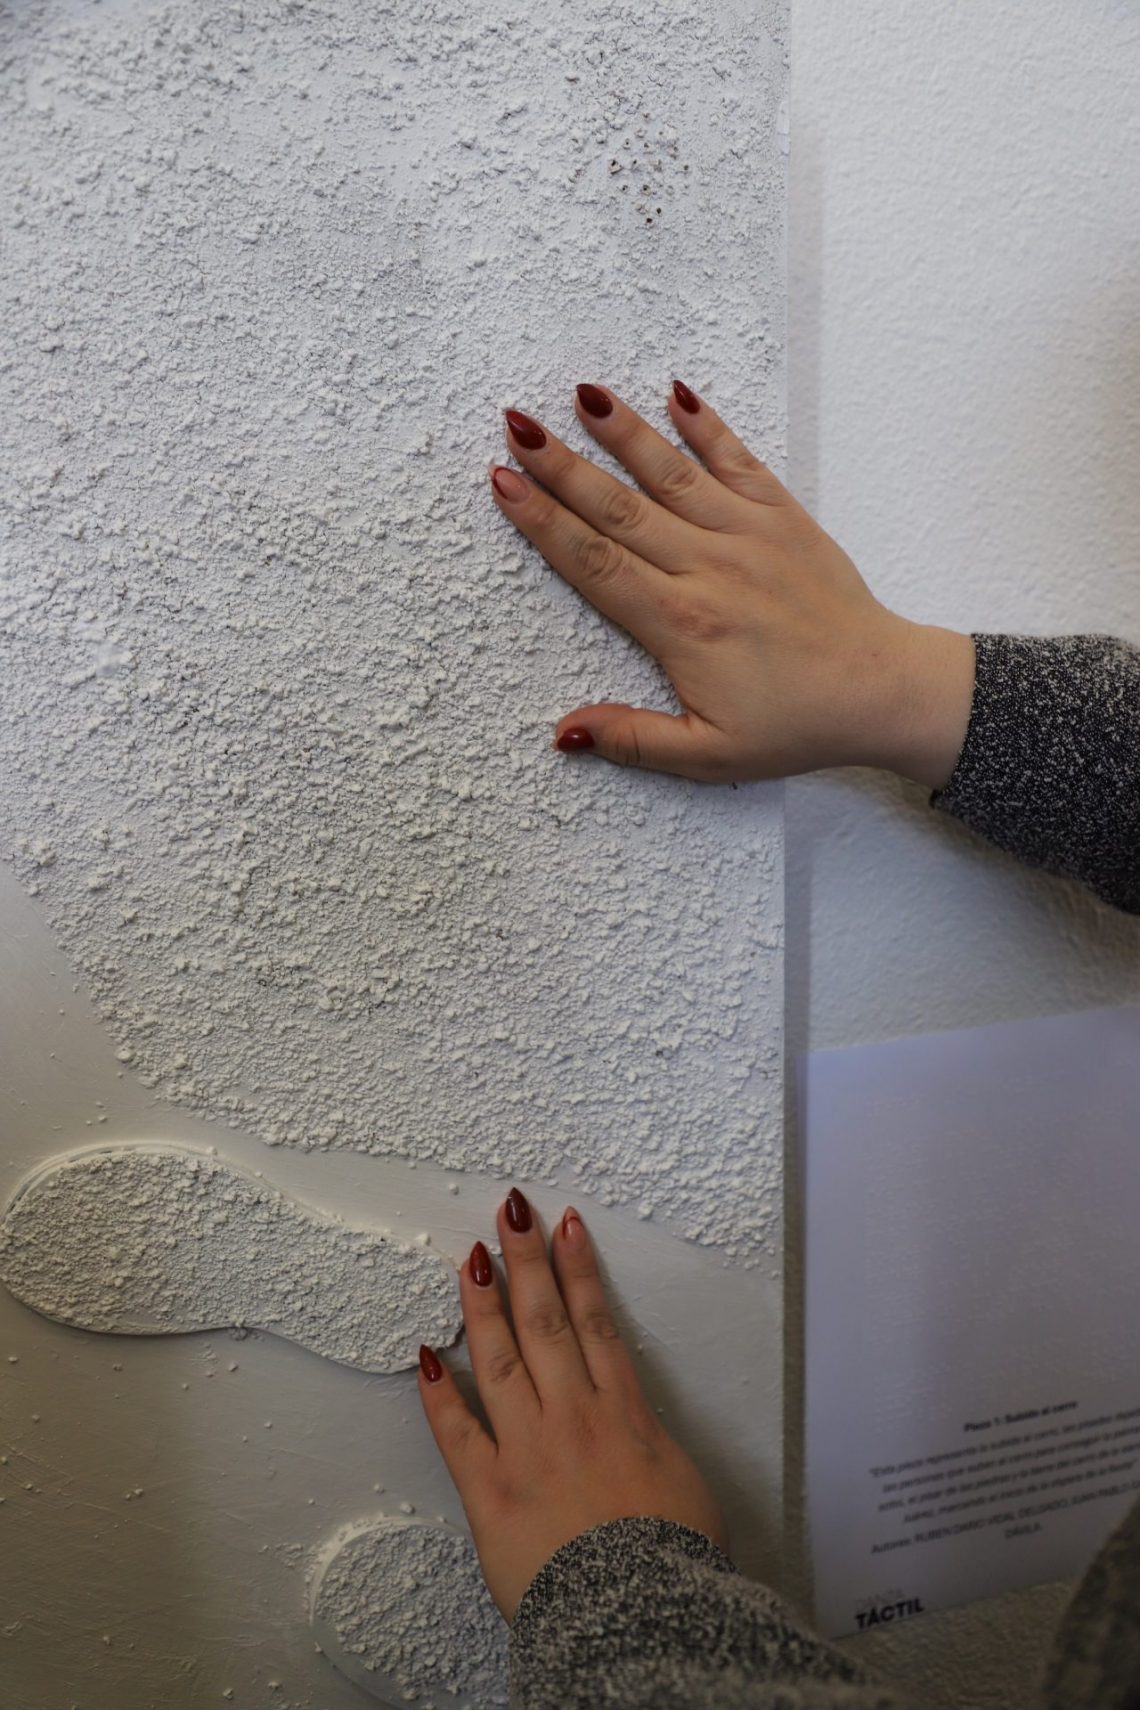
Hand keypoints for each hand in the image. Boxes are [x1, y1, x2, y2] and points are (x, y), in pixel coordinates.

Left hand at [417, 1188, 727, 1621]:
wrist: (644, 1617)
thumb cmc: (674, 1567)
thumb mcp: (683, 1491)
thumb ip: (652, 1454)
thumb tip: (641, 1446)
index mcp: (625, 1416)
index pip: (597, 1324)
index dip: (578, 1270)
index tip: (564, 1227)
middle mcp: (575, 1417)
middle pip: (547, 1322)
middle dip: (526, 1261)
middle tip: (509, 1212)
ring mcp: (530, 1449)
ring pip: (500, 1359)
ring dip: (483, 1304)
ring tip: (469, 1258)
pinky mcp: (492, 1492)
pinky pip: (458, 1432)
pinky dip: (438, 1394)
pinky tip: (424, 1356)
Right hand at [488, 382, 974, 790]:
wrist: (882, 691)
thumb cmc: (796, 727)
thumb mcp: (709, 756)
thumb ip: (632, 740)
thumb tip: (563, 732)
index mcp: (680, 624)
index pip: (594, 563)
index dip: (543, 522)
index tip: (502, 483)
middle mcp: (708, 568)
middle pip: (619, 508)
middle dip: (562, 465)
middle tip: (515, 425)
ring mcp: (748, 535)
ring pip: (672, 474)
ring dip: (624, 432)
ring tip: (581, 394)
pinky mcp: (784, 518)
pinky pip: (739, 461)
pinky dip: (708, 427)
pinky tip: (676, 394)